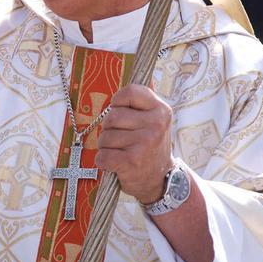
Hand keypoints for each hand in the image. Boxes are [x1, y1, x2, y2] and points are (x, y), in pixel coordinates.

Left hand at [94, 85, 174, 202]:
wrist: (160, 179)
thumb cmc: (149, 144)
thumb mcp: (154, 119)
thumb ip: (140, 102)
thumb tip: (129, 82)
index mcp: (161, 110)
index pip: (129, 92)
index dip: (118, 102)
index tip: (123, 112)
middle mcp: (155, 125)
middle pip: (111, 116)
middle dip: (110, 129)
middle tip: (123, 139)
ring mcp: (144, 143)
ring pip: (104, 136)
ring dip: (106, 146)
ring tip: (122, 152)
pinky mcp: (131, 161)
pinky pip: (102, 155)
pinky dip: (103, 161)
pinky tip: (117, 164)